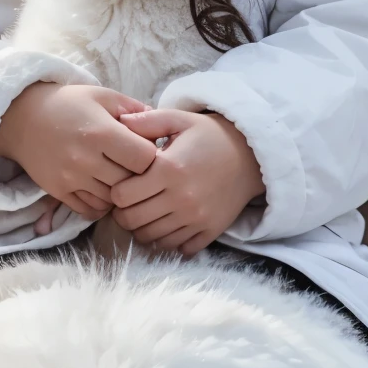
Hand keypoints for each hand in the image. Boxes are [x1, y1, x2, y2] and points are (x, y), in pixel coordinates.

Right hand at [0, 82, 155, 219]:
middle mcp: (86, 158)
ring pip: (112, 201)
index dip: (152, 157)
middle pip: (130, 183)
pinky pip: (90, 210)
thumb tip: (161, 127)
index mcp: (101, 132)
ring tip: (119, 178)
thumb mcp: (102, 96)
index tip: (146, 151)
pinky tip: (102, 190)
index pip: (144, 159)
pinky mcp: (58, 191)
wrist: (21, 117)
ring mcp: (70, 178)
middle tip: (135, 169)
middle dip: (138, 178)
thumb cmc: (67, 103)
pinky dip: (101, 205)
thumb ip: (135, 109)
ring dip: (121, 193)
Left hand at [108, 110, 263, 254]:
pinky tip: (169, 225)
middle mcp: (181, 198)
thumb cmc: (210, 136)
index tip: (123, 186)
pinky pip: (178, 249)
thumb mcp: (179, 119)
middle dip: (124, 214)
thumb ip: (146, 121)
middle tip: (131, 205)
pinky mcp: (210, 231)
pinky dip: (169, 241)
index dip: (116, 193)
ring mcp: (196, 218)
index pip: (122, 196)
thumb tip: (118, 120)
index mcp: (169, 169)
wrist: (251, 156)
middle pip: (133, 221)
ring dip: (144, 229)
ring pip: (152, 239)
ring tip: (148, 214)